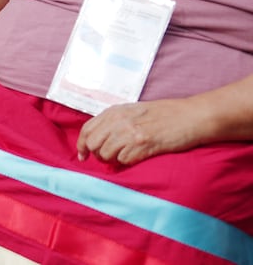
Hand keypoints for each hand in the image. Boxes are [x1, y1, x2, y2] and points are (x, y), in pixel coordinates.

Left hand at [77, 99, 197, 164]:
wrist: (191, 116)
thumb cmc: (165, 114)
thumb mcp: (133, 111)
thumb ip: (115, 121)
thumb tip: (99, 138)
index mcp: (115, 111)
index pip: (86, 129)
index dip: (81, 145)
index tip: (83, 155)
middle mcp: (119, 121)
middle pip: (92, 143)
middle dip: (97, 154)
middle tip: (108, 158)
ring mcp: (130, 132)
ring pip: (106, 154)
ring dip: (112, 160)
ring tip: (125, 157)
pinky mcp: (144, 145)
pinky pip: (124, 160)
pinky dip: (127, 162)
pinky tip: (137, 157)